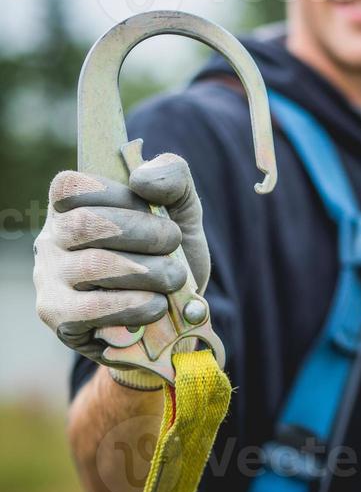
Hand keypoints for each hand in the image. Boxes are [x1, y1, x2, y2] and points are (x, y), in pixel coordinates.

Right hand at [33, 153, 209, 381]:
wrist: (174, 313)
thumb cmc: (168, 253)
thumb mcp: (180, 207)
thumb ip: (171, 175)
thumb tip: (140, 178)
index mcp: (71, 203)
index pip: (76, 186)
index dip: (122, 197)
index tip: (156, 211)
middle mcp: (51, 238)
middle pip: (87, 224)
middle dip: (145, 233)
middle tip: (174, 243)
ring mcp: (49, 278)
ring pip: (94, 265)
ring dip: (149, 271)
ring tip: (174, 277)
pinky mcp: (58, 316)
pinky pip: (93, 309)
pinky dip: (135, 305)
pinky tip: (156, 305)